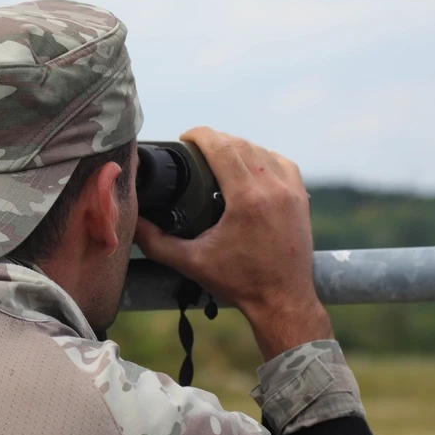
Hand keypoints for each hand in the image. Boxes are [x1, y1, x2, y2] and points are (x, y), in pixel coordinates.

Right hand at [133, 127, 332, 359]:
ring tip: (219, 157)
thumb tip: (133, 221)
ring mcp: (291, 192)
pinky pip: (282, 163)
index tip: (185, 137)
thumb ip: (156, 242)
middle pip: (240, 144)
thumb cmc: (240, 283)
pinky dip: (264, 158)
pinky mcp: (301, 198)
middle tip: (196, 150)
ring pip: (262, 151)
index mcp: (246, 199)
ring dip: (239, 147)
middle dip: (216, 140)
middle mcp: (272, 188)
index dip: (200, 134)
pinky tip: (250, 166)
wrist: (282, 300)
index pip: (221, 146)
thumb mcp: (191, 262)